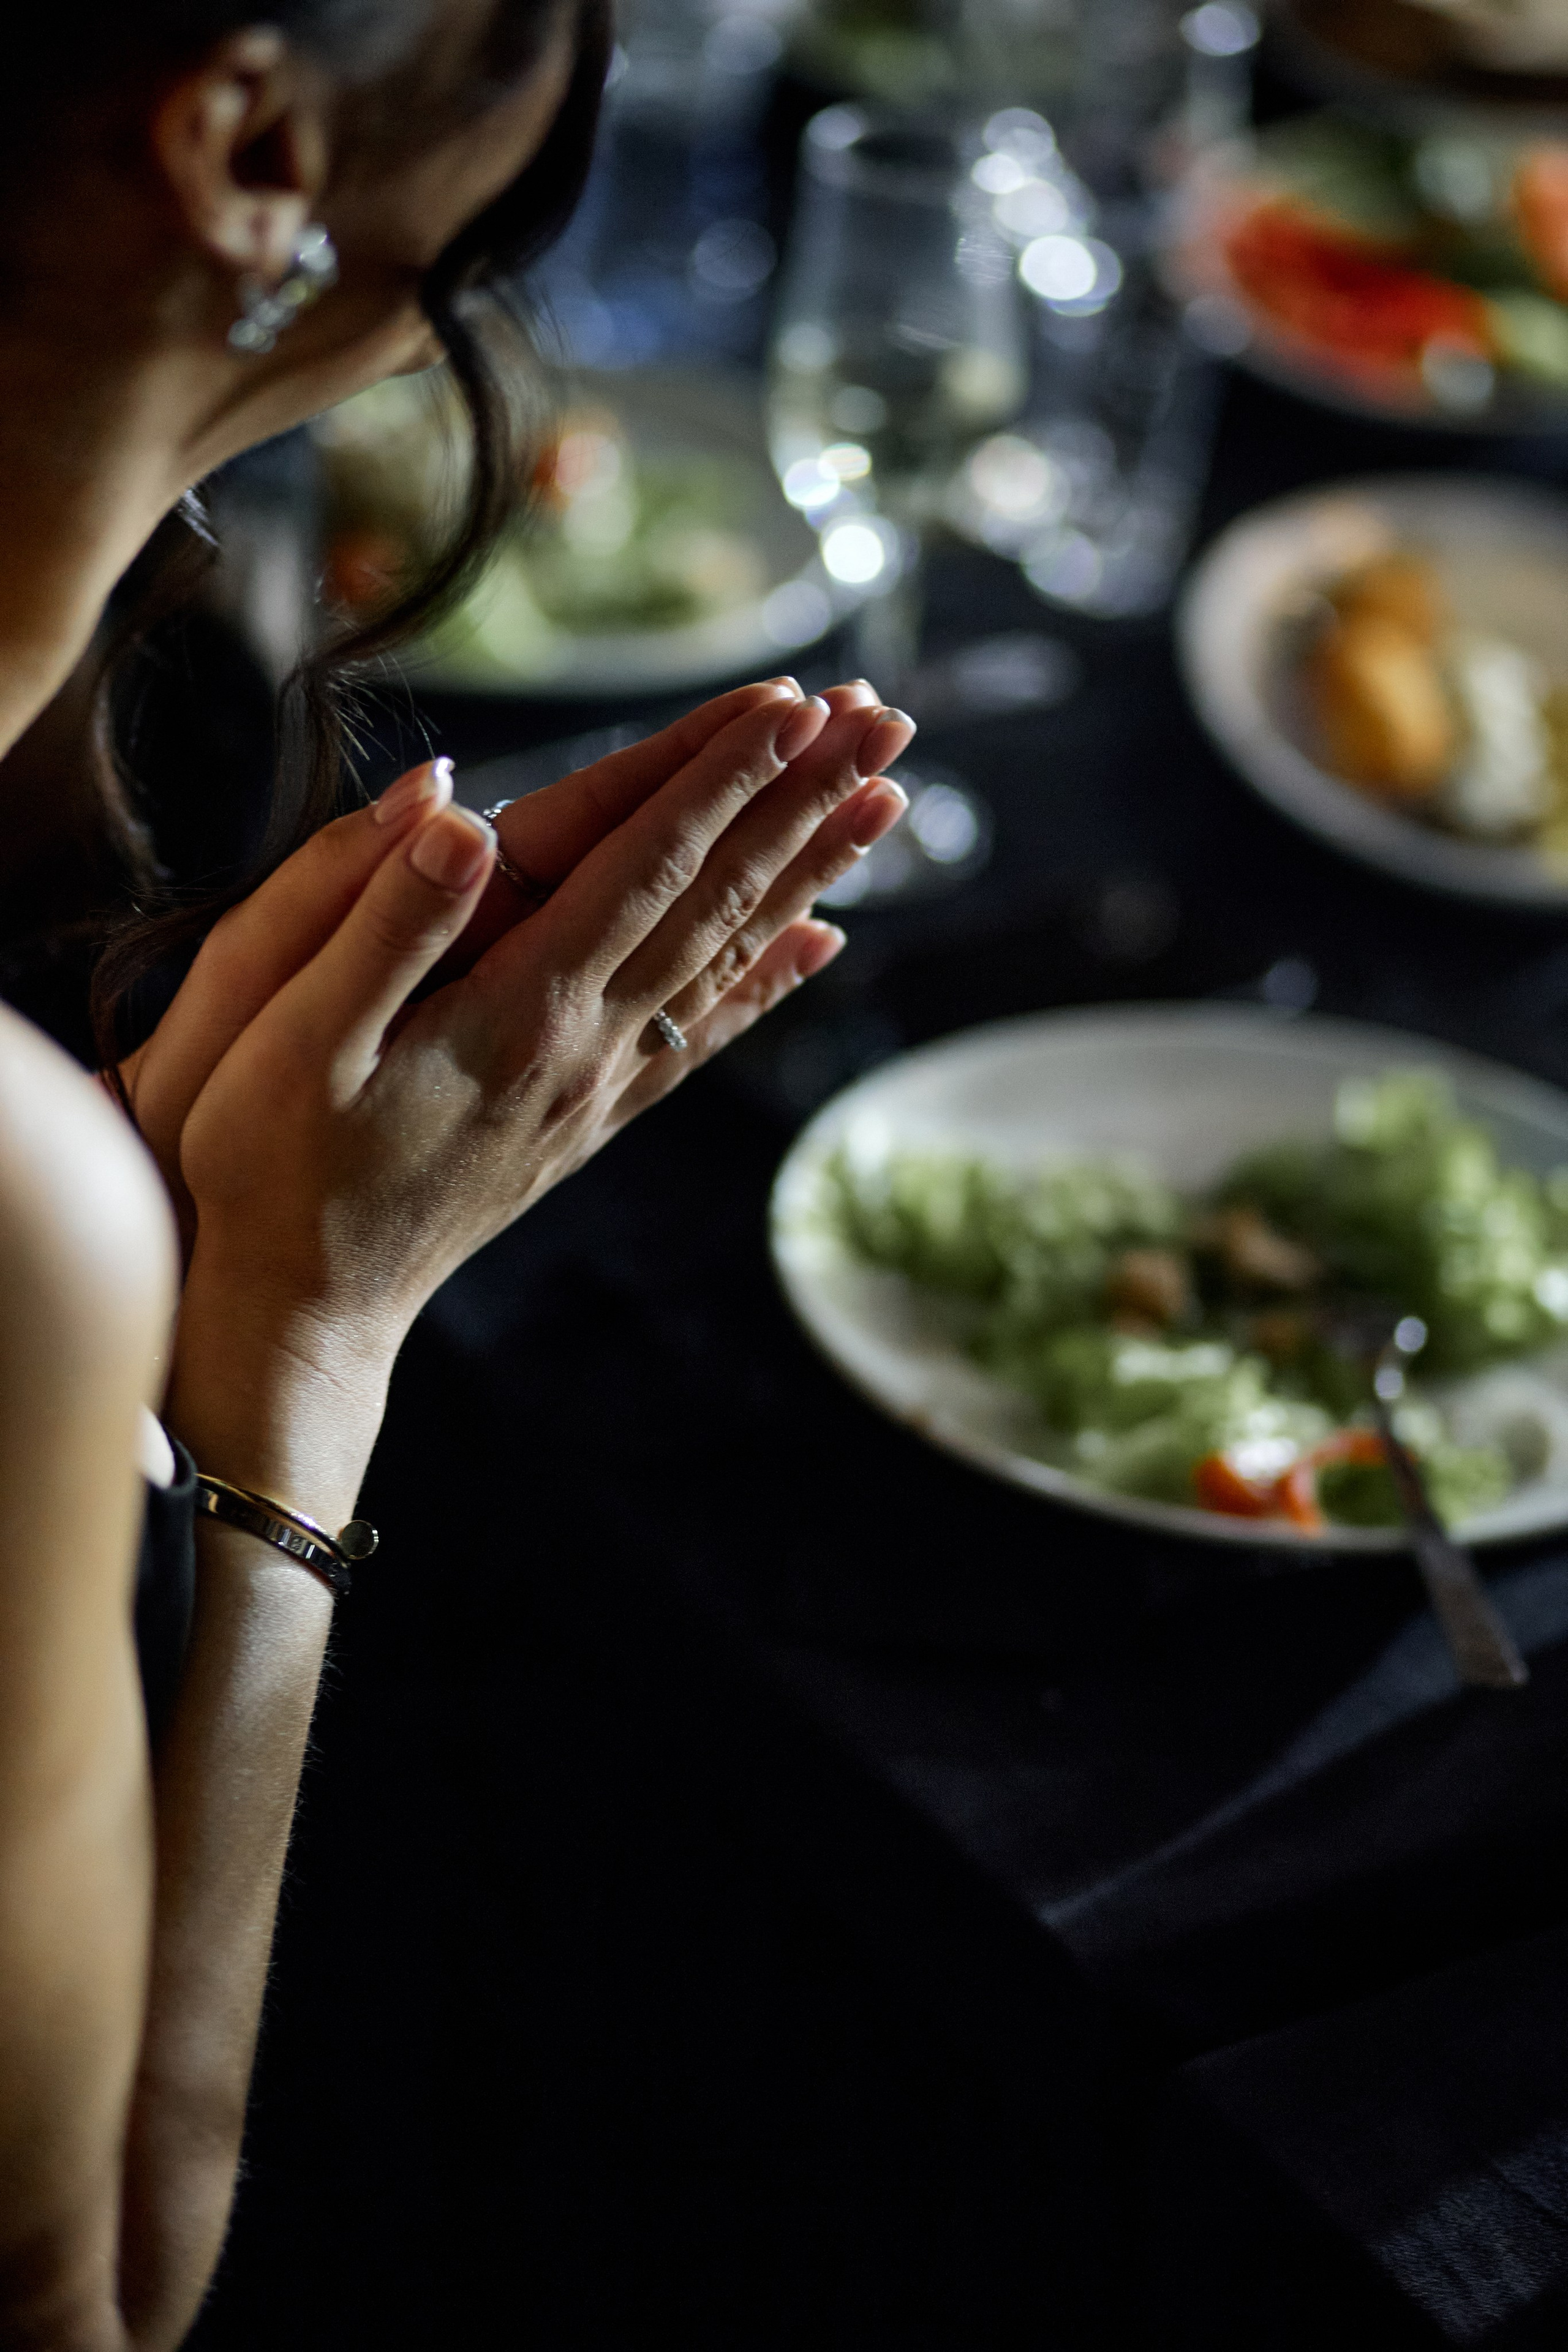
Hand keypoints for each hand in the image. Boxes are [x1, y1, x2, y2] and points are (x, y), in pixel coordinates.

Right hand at [174, 679, 910, 1360]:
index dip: (720, 779)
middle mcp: (582, 1048)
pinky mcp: (587, 1120)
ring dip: (808, 872)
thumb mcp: (290, 1043)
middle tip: (884, 720)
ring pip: (728, 957)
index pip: (644, 869)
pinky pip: (703, 1034)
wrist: (302, 1311)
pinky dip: (767, 980)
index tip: (795, 705)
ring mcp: (594, 1089)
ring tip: (886, 800)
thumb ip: (377, 922)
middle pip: (717, 901)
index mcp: (517, 1011)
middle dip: (801, 800)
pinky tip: (820, 942)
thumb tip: (457, 812)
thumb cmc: (270, 1173)